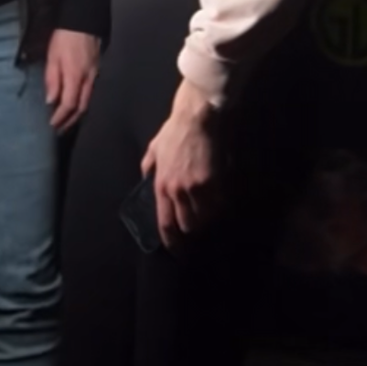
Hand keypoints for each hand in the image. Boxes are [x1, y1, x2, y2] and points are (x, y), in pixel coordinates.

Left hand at [43, 29, 100, 133]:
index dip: (60, 118)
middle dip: (70, 121)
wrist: (83, 22)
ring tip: (66, 122)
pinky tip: (75, 105)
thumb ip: (52, 80)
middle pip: (81, 108)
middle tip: (59, 130)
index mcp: (75, 77)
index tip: (51, 125)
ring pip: (87, 102)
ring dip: (76, 114)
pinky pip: (90, 93)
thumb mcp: (53, 58)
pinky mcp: (96, 71)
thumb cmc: (64, 38)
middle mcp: (88, 80)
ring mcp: (94, 76)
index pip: (68, 105)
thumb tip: (50, 101)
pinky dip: (81, 103)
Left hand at [140, 85, 221, 248]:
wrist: (196, 116)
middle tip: (197, 223)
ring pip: (205, 216)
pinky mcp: (214, 181)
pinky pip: (219, 203)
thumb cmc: (173, 131)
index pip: (165, 223)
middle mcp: (177, 191)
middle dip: (192, 227)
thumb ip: (149, 168)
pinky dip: (220, 204)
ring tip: (209, 209)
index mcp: (161, 185)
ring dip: (208, 216)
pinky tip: (220, 197)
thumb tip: (146, 179)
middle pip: (188, 225)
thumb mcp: (153, 149)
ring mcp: (197, 187)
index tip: (177, 249)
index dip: (172, 240)